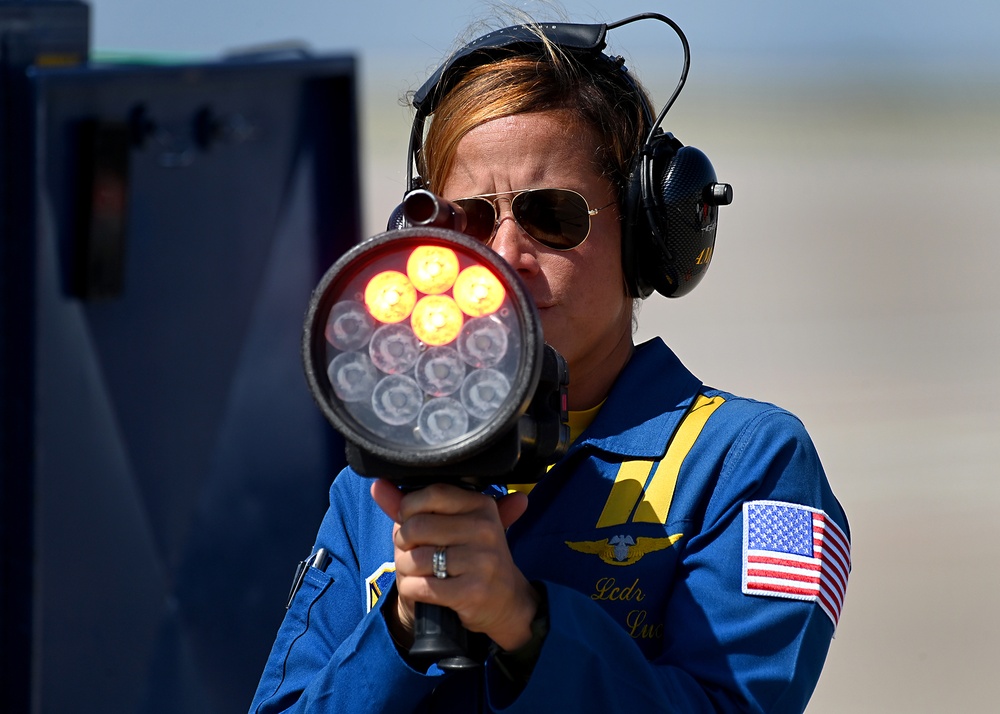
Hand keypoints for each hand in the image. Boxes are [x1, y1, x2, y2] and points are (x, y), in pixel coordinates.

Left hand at [370, 479, 538, 651]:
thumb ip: (415, 506)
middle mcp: (486, 530)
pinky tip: (421, 589)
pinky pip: (419, 586)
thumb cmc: (472, 560)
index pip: (433, 494)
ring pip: (415, 558)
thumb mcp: (452, 528)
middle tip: (411, 551)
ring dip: (405, 569)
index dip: (410, 507)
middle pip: (418, 526)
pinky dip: (410, 589)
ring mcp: (481, 561)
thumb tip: (378, 486)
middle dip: (403, 542)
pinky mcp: (472, 592)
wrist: (506, 604)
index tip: (410, 520)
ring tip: (417, 572)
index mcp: (482, 506)